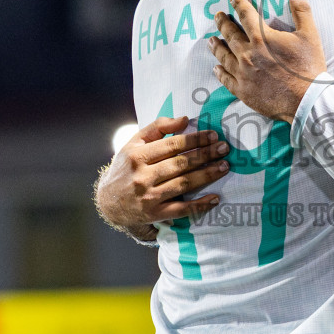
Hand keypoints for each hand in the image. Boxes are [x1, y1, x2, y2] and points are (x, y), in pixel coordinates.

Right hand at [95, 116, 229, 238]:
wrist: (108, 201)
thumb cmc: (126, 167)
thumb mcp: (135, 143)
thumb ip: (158, 128)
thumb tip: (185, 119)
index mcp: (137, 156)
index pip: (172, 145)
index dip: (195, 140)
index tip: (213, 135)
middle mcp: (142, 176)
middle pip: (181, 164)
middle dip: (206, 155)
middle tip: (225, 148)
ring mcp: (149, 197)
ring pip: (184, 184)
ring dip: (207, 175)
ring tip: (224, 166)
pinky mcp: (154, 214)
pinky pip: (181, 209)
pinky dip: (200, 205)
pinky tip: (215, 198)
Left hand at [209, 0, 326, 122]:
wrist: (306, 101)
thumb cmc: (309, 67)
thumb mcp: (309, 34)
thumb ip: (301, 10)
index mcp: (262, 38)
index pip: (246, 15)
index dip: (239, 4)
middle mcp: (248, 54)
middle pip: (230, 34)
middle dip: (223, 23)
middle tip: (218, 16)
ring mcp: (243, 73)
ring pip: (224, 56)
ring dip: (217, 46)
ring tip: (211, 40)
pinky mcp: (244, 91)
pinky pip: (227, 79)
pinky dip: (220, 72)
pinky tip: (216, 68)